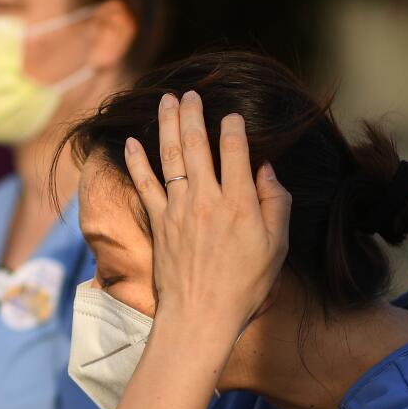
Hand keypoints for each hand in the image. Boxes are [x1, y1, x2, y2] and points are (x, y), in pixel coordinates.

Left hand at [124, 91, 290, 337]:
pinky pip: (144, 184)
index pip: (235, 150)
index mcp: (239, 202)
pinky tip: (131, 142)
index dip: (233, 127)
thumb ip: (274, 203)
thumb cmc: (245, 285)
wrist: (201, 314)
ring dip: (167, 125)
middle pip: (197, 144)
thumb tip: (265, 170)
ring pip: (170, 156)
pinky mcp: (159, 222)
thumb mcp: (276, 247)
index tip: (231, 115)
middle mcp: (206, 198)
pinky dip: (136, 161)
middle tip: (190, 94)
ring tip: (166, 101)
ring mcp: (178, 208)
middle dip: (193, 114)